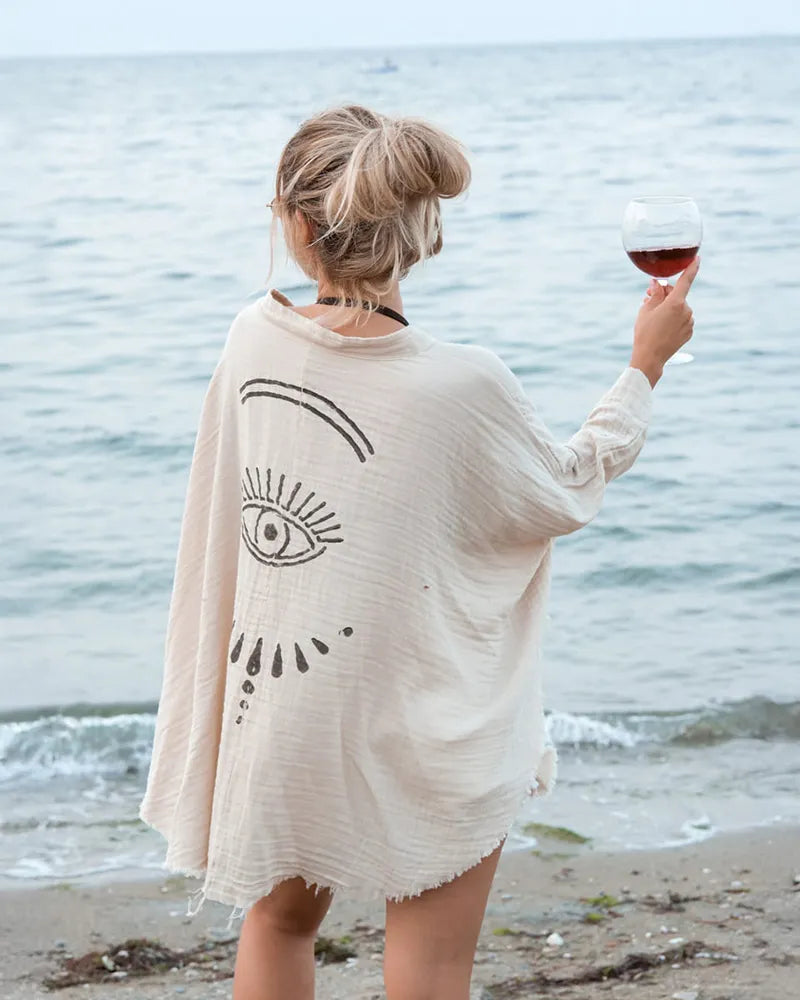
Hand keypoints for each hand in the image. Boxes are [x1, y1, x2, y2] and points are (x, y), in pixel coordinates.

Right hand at [630, 255, 699, 387]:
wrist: (649, 358)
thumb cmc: (645, 333)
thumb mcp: (646, 310)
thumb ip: (655, 293)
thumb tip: (659, 283)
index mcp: (676, 303)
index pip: (686, 280)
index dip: (691, 267)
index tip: (697, 258)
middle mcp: (686, 311)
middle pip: (677, 296)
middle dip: (665, 294)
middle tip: (648, 296)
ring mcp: (689, 323)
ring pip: (679, 308)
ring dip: (668, 307)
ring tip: (653, 316)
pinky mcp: (689, 332)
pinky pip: (682, 320)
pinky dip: (673, 319)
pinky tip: (662, 326)